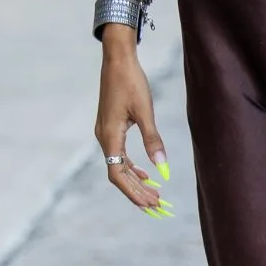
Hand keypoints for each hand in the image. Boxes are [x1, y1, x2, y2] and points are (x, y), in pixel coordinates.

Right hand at [94, 32, 172, 217]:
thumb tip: (162, 167)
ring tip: (153, 194)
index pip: (118, 175)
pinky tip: (145, 173)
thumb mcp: (145, 111)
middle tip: (157, 206)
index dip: (133, 192)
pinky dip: (132, 166)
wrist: (117, 60)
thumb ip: (153, 140)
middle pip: (119, 174)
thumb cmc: (131, 82)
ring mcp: (105, 133)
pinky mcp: (109, 128)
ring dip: (135, 181)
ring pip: (119, 165)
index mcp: (110, 136)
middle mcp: (103, 138)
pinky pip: (119, 154)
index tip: (150, 204)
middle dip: (137, 191)